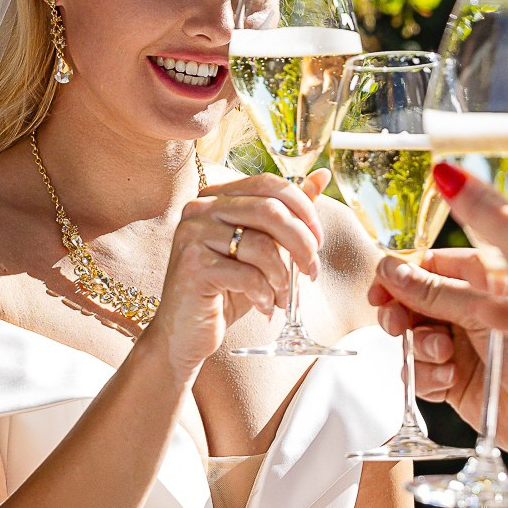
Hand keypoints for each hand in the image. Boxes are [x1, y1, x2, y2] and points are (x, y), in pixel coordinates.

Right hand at [145, 171, 326, 378]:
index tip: (318, 241)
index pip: (268, 184)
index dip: (303, 210)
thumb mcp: (261, 248)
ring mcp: (192, 235)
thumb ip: (287, 213)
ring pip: (262, 246)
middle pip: (270, 210)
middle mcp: (199, 208)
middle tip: (311, 272)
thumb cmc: (226, 289)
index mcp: (215, 196)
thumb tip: (322, 175)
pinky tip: (265, 308)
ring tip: (283, 298)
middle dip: (302, 244)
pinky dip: (266, 295)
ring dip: (283, 278)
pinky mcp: (193, 266)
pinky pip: (248, 275)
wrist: (185, 332)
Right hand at [367, 250, 507, 464]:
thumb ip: (435, 292)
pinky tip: (450, 379)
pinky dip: (427, 377)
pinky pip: (420, 375)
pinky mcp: (456, 383)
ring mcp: (462, 347)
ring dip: (420, 348)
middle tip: (397, 326)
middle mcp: (470, 311)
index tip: (380, 289)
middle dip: (400, 314)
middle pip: (412, 304)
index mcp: (483, 279)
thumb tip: (390, 271)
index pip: (428, 266)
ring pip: (412, 341)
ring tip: (445, 355)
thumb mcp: (485, 308)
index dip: (399, 277)